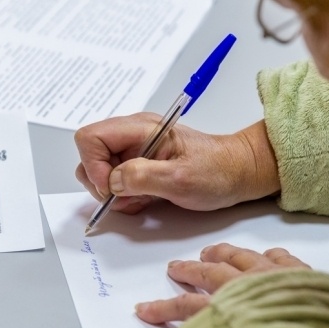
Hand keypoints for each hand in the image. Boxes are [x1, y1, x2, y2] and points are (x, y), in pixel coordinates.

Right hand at [74, 113, 279, 214]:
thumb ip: (143, 177)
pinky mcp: (139, 166)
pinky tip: (147, 199)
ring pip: (100, 172)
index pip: (90, 138)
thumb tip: (112, 181)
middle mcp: (132, 136)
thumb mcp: (182, 178)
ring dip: (114, 193)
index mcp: (140, 128)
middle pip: (90, 155)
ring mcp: (134, 151)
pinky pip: (116, 183)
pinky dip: (125, 197)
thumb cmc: (219, 170)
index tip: (113, 188)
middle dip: (101, 182)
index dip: (94, 166)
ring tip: (142, 198)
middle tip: (128, 196)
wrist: (239, 173)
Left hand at [134, 243, 328, 323]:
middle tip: (203, 256)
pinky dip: (163, 309)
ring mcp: (233, 294)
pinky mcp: (212, 312)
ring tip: (171, 272)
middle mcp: (259, 278)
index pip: (277, 259)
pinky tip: (147, 310)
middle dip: (217, 257)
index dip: (266, 258)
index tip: (261, 256)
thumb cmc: (324, 318)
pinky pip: (182, 309)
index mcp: (292, 275)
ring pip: (203, 280)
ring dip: (185, 275)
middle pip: (234, 262)